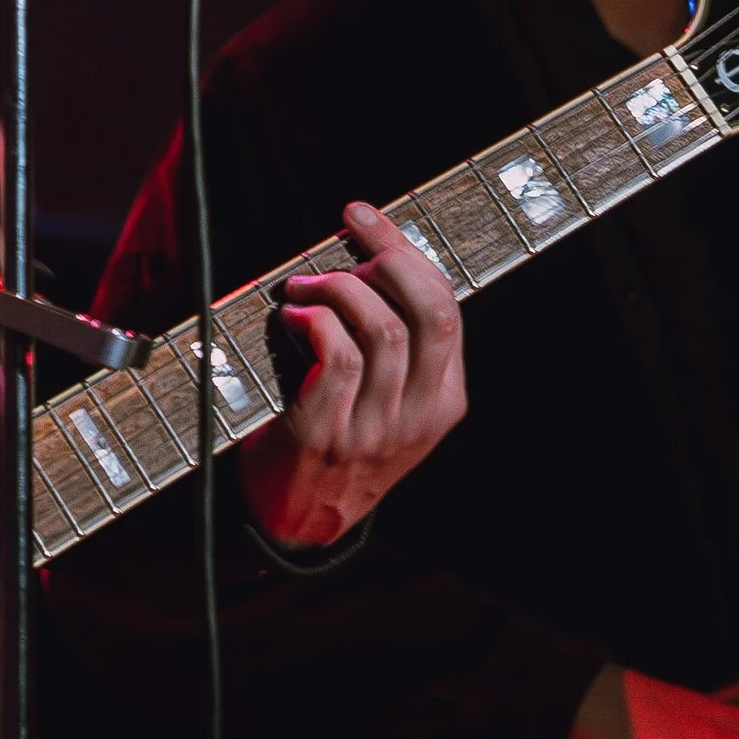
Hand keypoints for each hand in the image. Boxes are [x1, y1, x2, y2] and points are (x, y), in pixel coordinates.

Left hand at [233, 202, 466, 547]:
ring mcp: (376, 427)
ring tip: (303, 286)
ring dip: (336, 288)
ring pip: (381, 328)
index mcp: (444, 401)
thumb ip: (396, 347)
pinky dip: (313, 321)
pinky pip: (337, 358)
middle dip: (387, 255)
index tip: (367, 219)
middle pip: (430, 312)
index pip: (446, 309)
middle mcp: (419, 415)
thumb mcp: (390, 403)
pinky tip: (292, 316)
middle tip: (346, 235)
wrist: (298, 520)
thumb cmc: (338, 441)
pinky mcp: (328, 434)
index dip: (408, 253)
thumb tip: (368, 259)